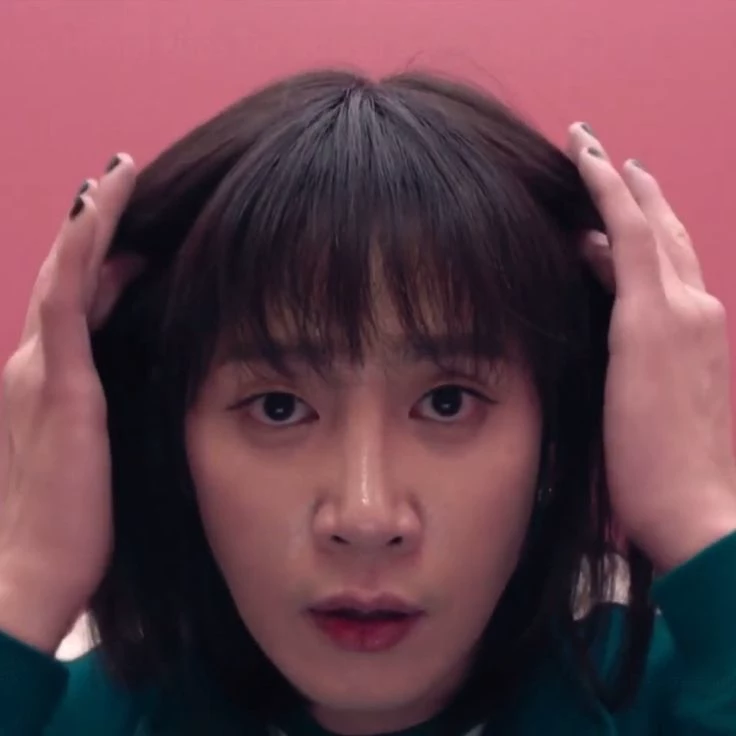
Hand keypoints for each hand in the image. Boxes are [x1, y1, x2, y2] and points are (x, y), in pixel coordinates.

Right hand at [0, 155, 140, 651]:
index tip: (129, 235)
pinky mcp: (59, 384)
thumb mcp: (91, 459)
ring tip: (118, 176)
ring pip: (66, 274)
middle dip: (93, 228)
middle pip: (68, 280)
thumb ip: (104, 419)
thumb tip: (138, 395)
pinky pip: (70, 295)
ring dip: (92, 222)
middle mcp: (33, 367)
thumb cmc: (67, 526)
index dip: (96, 264)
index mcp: (45, 387)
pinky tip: (101, 205)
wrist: (28, 573)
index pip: (74, 308)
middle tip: (120, 181)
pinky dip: (84, 246)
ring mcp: (40, 371)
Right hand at [570, 124, 735, 572]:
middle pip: (660, 230)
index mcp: (667, 310)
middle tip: (605, 156)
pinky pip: (672, 283)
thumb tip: (601, 252)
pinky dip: (648, 257)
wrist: (691, 508)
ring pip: (670, 253)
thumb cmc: (647, 453)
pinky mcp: (699, 352)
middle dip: (632, 188)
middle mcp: (691, 308)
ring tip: (621, 195)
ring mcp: (700, 329)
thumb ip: (622, 298)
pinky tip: (629, 264)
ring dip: (644, 218)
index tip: (583, 142)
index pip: (631, 226)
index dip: (604, 180)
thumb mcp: (623, 368)